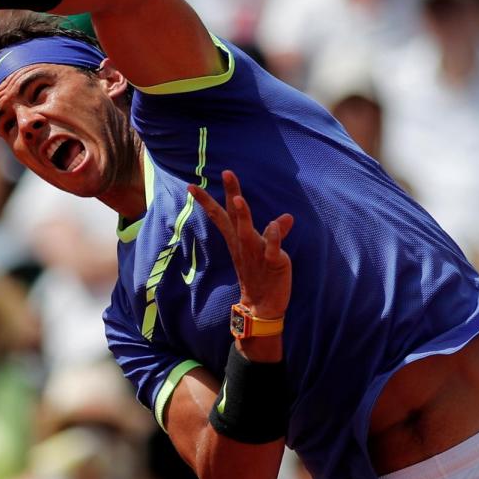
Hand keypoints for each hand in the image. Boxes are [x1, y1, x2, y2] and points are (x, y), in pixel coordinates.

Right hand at [189, 170, 293, 320]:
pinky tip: (275, 223)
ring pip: (246, 231)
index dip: (206, 201)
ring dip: (243, 215)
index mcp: (238, 240)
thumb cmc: (262, 277)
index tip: (191, 186)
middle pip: (232, 216)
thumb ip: (275, 234)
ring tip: (239, 198)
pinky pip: (271, 248)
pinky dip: (272, 237)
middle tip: (227, 172)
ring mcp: (256, 253)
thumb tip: (287, 217)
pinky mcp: (272, 262)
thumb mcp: (266, 252)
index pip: (220, 216)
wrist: (262, 306)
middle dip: (230, 193)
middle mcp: (243, 244)